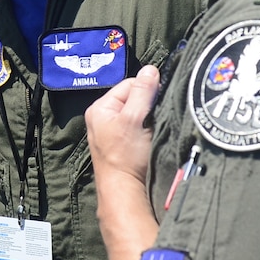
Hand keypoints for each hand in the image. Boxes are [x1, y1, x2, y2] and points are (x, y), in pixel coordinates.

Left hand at [85, 65, 162, 259]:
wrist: (124, 189)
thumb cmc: (126, 155)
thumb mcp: (134, 119)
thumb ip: (143, 93)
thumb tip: (151, 69)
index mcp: (100, 108)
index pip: (129, 84)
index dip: (147, 90)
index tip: (158, 101)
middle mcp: (103, 118)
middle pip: (134, 98)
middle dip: (148, 104)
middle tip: (157, 116)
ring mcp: (112, 132)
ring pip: (138, 113)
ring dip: (149, 118)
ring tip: (155, 127)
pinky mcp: (123, 144)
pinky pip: (138, 127)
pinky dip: (148, 128)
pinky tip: (152, 136)